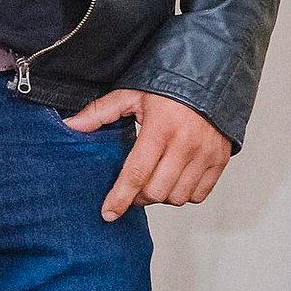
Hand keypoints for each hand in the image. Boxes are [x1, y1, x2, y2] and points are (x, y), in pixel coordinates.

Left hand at [64, 88, 231, 222]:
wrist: (211, 77)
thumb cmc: (167, 87)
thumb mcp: (131, 94)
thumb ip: (100, 112)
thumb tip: (71, 125)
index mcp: (161, 127)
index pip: (137, 172)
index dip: (120, 197)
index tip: (108, 213)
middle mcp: (186, 143)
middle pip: (156, 191)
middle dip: (138, 198)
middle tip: (131, 190)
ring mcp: (206, 154)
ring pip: (178, 197)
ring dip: (161, 197)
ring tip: (153, 182)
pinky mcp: (219, 160)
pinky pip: (199, 194)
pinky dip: (183, 194)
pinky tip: (174, 180)